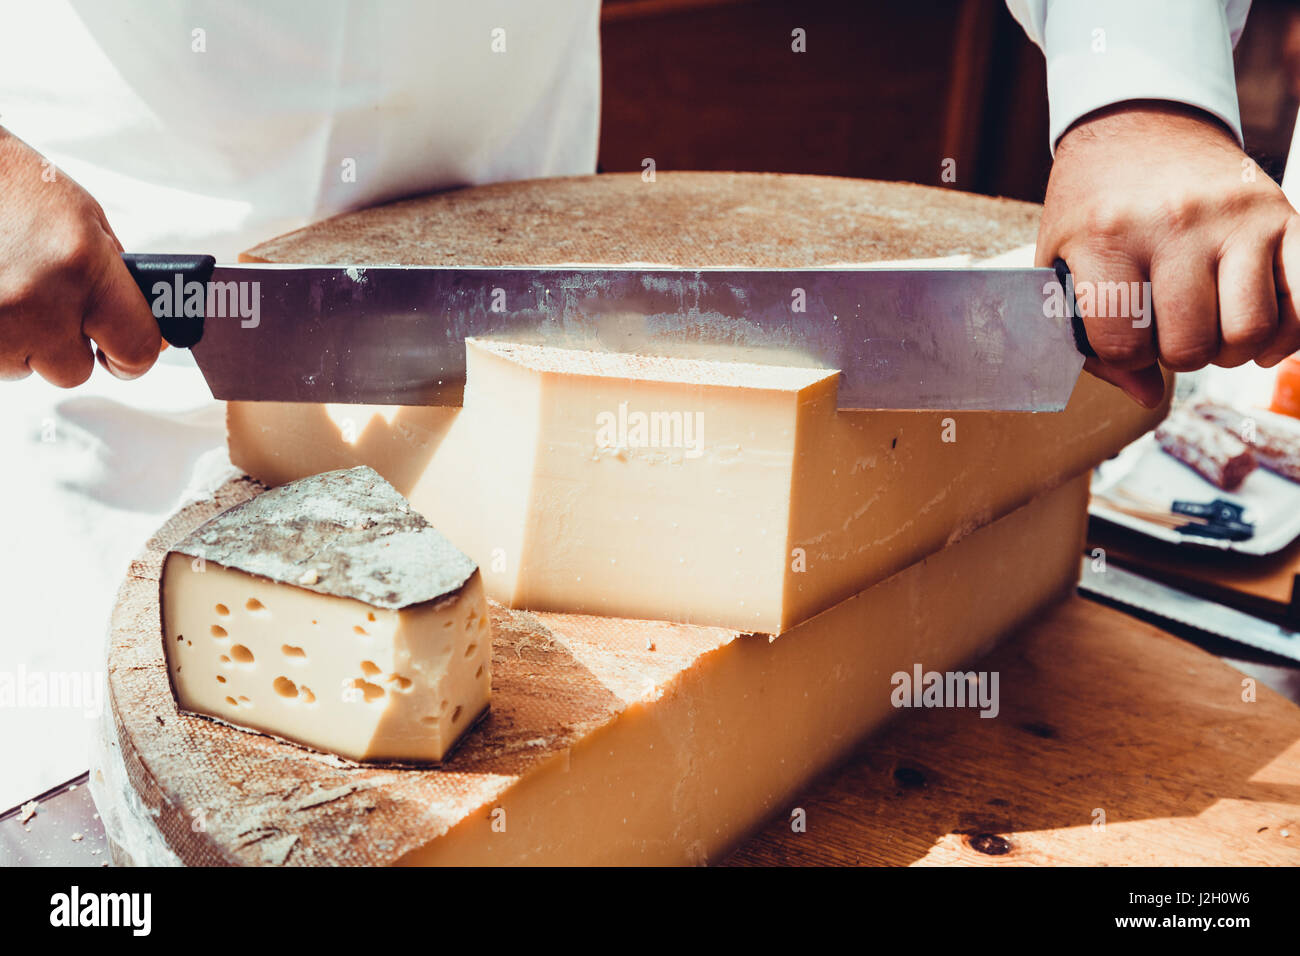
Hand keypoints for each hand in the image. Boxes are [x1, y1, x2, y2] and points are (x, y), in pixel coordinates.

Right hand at [0, 127, 158, 385]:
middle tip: (52, 307)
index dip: (134, 359)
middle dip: (69, 347)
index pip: (136, 348)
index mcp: (84, 266)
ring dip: (25, 342)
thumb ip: (120, 278)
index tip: (124, 355)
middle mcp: (40, 300)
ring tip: (11, 290)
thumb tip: (154, 334)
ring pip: (27, 368)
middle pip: (76, 371)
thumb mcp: (86, 219)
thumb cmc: (17, 188)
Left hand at [1037, 101, 1299, 407]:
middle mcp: (1174, 223)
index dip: (1124, 357)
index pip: (1124, 344)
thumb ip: (1089, 335)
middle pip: (1191, 344)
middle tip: (1170, 334)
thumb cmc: (1093, 203)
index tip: (1124, 336)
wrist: (1137, 122)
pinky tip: (1262, 336)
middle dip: (1178, 356)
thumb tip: (1148, 395)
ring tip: (1210, 332)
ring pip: (1250, 331)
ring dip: (1230, 351)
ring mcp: (1235, 217)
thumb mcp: (1064, 260)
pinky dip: (1288, 335)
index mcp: (1107, 237)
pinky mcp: (1281, 212)